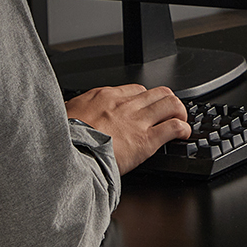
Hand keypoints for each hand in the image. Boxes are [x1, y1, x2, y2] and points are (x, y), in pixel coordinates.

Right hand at [64, 85, 190, 174]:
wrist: (65, 156)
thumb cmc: (63, 139)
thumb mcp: (64, 114)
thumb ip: (77, 110)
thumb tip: (73, 113)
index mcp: (104, 97)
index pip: (136, 90)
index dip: (146, 99)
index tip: (148, 107)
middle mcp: (124, 105)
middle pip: (159, 93)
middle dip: (168, 101)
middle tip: (171, 112)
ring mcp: (136, 121)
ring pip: (170, 105)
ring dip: (179, 112)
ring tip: (180, 120)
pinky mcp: (146, 141)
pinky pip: (174, 127)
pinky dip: (183, 129)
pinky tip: (183, 134)